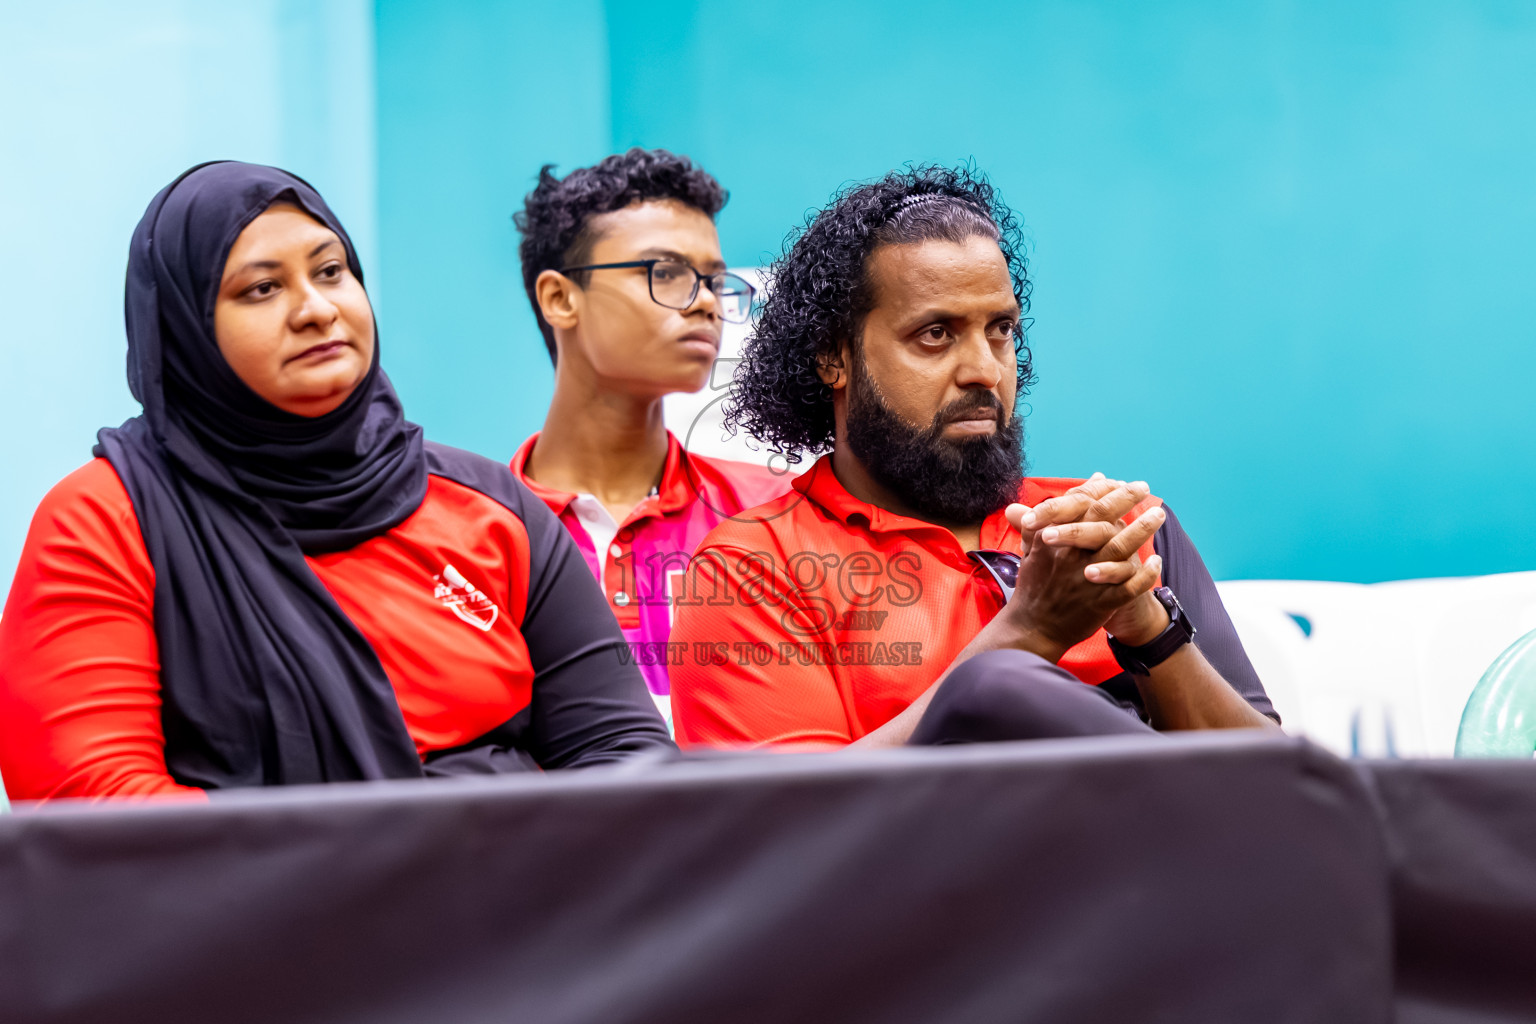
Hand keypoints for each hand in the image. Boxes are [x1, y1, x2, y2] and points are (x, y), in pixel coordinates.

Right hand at [994, 479, 1162, 660]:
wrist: (1033, 628)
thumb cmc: (1035, 585)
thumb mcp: (1031, 548)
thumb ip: (1044, 519)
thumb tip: (1051, 504)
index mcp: (1052, 539)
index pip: (1079, 505)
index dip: (1101, 490)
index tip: (1118, 481)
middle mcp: (1070, 555)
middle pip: (1102, 520)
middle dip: (1125, 500)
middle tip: (1144, 488)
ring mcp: (1086, 579)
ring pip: (1119, 549)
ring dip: (1141, 530)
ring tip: (1158, 515)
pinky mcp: (1100, 602)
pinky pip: (1129, 586)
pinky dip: (1145, 574)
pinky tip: (1156, 562)